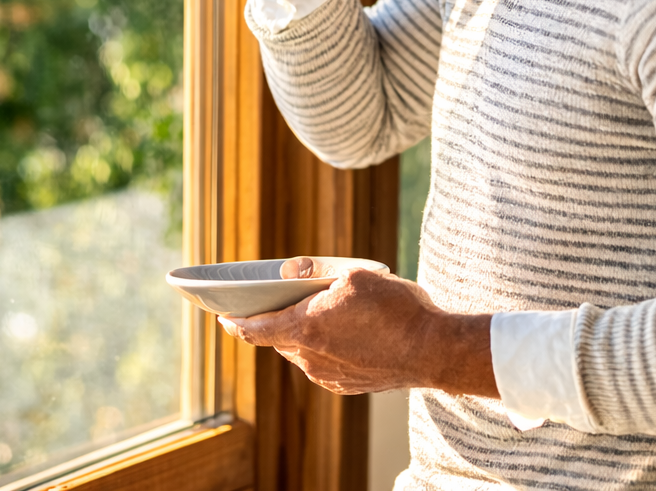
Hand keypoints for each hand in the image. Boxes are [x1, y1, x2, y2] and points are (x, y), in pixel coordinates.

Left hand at [218, 265, 497, 396]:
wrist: (433, 349)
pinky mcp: (348, 384)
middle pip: (279, 339)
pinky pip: (323, 363)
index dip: (236, 323)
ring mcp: (329, 376)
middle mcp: (311, 359)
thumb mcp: (354, 274)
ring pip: (302, 352)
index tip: (223, 317)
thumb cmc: (396, 309)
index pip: (255, 330)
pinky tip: (344, 331)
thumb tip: (289, 271)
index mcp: (306, 329)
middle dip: (275, 321)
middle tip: (276, 301)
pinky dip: (323, 346)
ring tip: (318, 311)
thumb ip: (315, 271)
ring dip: (303, 333)